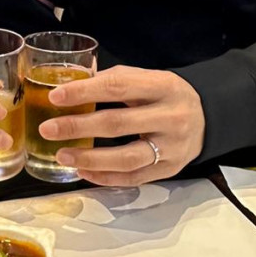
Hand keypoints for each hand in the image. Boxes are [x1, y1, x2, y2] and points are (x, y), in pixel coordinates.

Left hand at [38, 65, 205, 185]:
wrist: (207, 118)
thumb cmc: (166, 95)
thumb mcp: (148, 78)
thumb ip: (115, 80)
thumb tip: (71, 85)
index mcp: (163, 86)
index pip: (119, 87)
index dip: (85, 92)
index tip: (56, 96)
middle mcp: (171, 117)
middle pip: (118, 124)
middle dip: (78, 126)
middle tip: (48, 128)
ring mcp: (172, 148)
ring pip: (126, 158)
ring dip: (89, 158)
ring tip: (62, 155)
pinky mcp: (170, 170)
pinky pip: (133, 178)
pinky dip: (105, 177)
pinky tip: (83, 171)